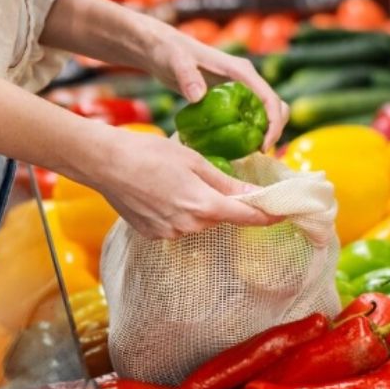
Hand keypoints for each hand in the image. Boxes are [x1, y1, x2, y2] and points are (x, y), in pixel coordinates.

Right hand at [77, 128, 282, 239]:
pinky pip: (177, 225)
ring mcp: (169, 233)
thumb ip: (226, 182)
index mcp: (204, 205)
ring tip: (175, 180)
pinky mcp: (153, 234)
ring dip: (198, 205)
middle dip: (223, 202)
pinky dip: (177, 211)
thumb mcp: (193, 160)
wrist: (104, 163)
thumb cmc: (148, 153)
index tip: (285, 213)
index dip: (270, 215)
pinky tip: (160, 192)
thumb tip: (256, 194)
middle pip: (221, 218)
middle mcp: (189, 226)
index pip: (248, 218)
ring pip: (198, 221)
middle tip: (208, 177)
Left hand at [139, 19, 288, 149]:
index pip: (270, 98)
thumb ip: (186, 75)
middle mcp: (245, 78)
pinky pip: (247, 115)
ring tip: (247, 152)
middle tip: (257, 152)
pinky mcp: (228, 96)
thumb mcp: (175, 62)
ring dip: (263, 131)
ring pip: (264, 111)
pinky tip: (233, 145)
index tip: (262, 146)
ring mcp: (238, 87)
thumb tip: (199, 96)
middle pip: (275, 106)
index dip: (273, 124)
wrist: (161, 48)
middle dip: (273, 130)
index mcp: (240, 70)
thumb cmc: (168, 50)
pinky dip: (248, 130)